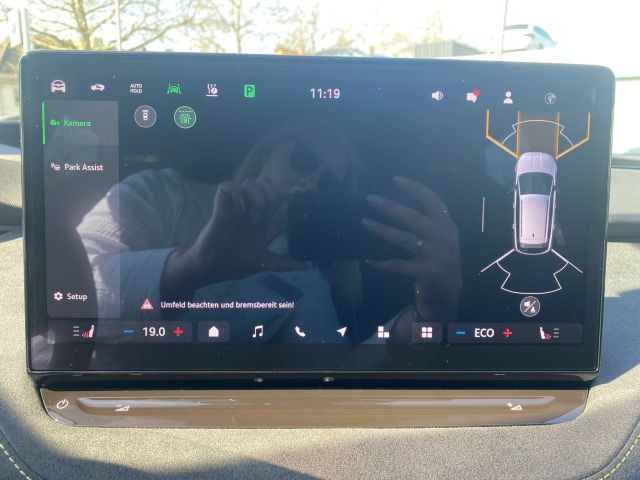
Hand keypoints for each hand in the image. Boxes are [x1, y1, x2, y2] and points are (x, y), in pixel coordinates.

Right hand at [161, 177, 305, 297]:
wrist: (210, 268)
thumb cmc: (234, 263)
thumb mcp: (263, 262)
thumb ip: (284, 263)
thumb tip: (307, 267)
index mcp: (263, 221)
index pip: (278, 200)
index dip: (287, 195)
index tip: (295, 195)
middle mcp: (251, 210)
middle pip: (266, 185)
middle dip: (272, 192)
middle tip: (268, 209)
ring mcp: (236, 207)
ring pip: (249, 182)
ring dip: (255, 194)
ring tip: (252, 214)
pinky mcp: (221, 206)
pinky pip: (227, 186)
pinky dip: (234, 192)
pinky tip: (239, 207)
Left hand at [362, 176, 461, 322]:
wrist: (448, 295)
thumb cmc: (438, 261)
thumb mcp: (439, 239)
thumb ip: (426, 223)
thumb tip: (395, 204)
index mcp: (448, 226)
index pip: (433, 201)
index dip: (416, 188)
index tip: (396, 179)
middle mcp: (445, 238)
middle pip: (415, 217)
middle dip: (392, 207)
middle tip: (371, 198)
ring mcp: (438, 256)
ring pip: (405, 239)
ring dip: (383, 230)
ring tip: (365, 222)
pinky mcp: (428, 272)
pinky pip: (400, 265)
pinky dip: (383, 263)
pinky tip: (369, 261)